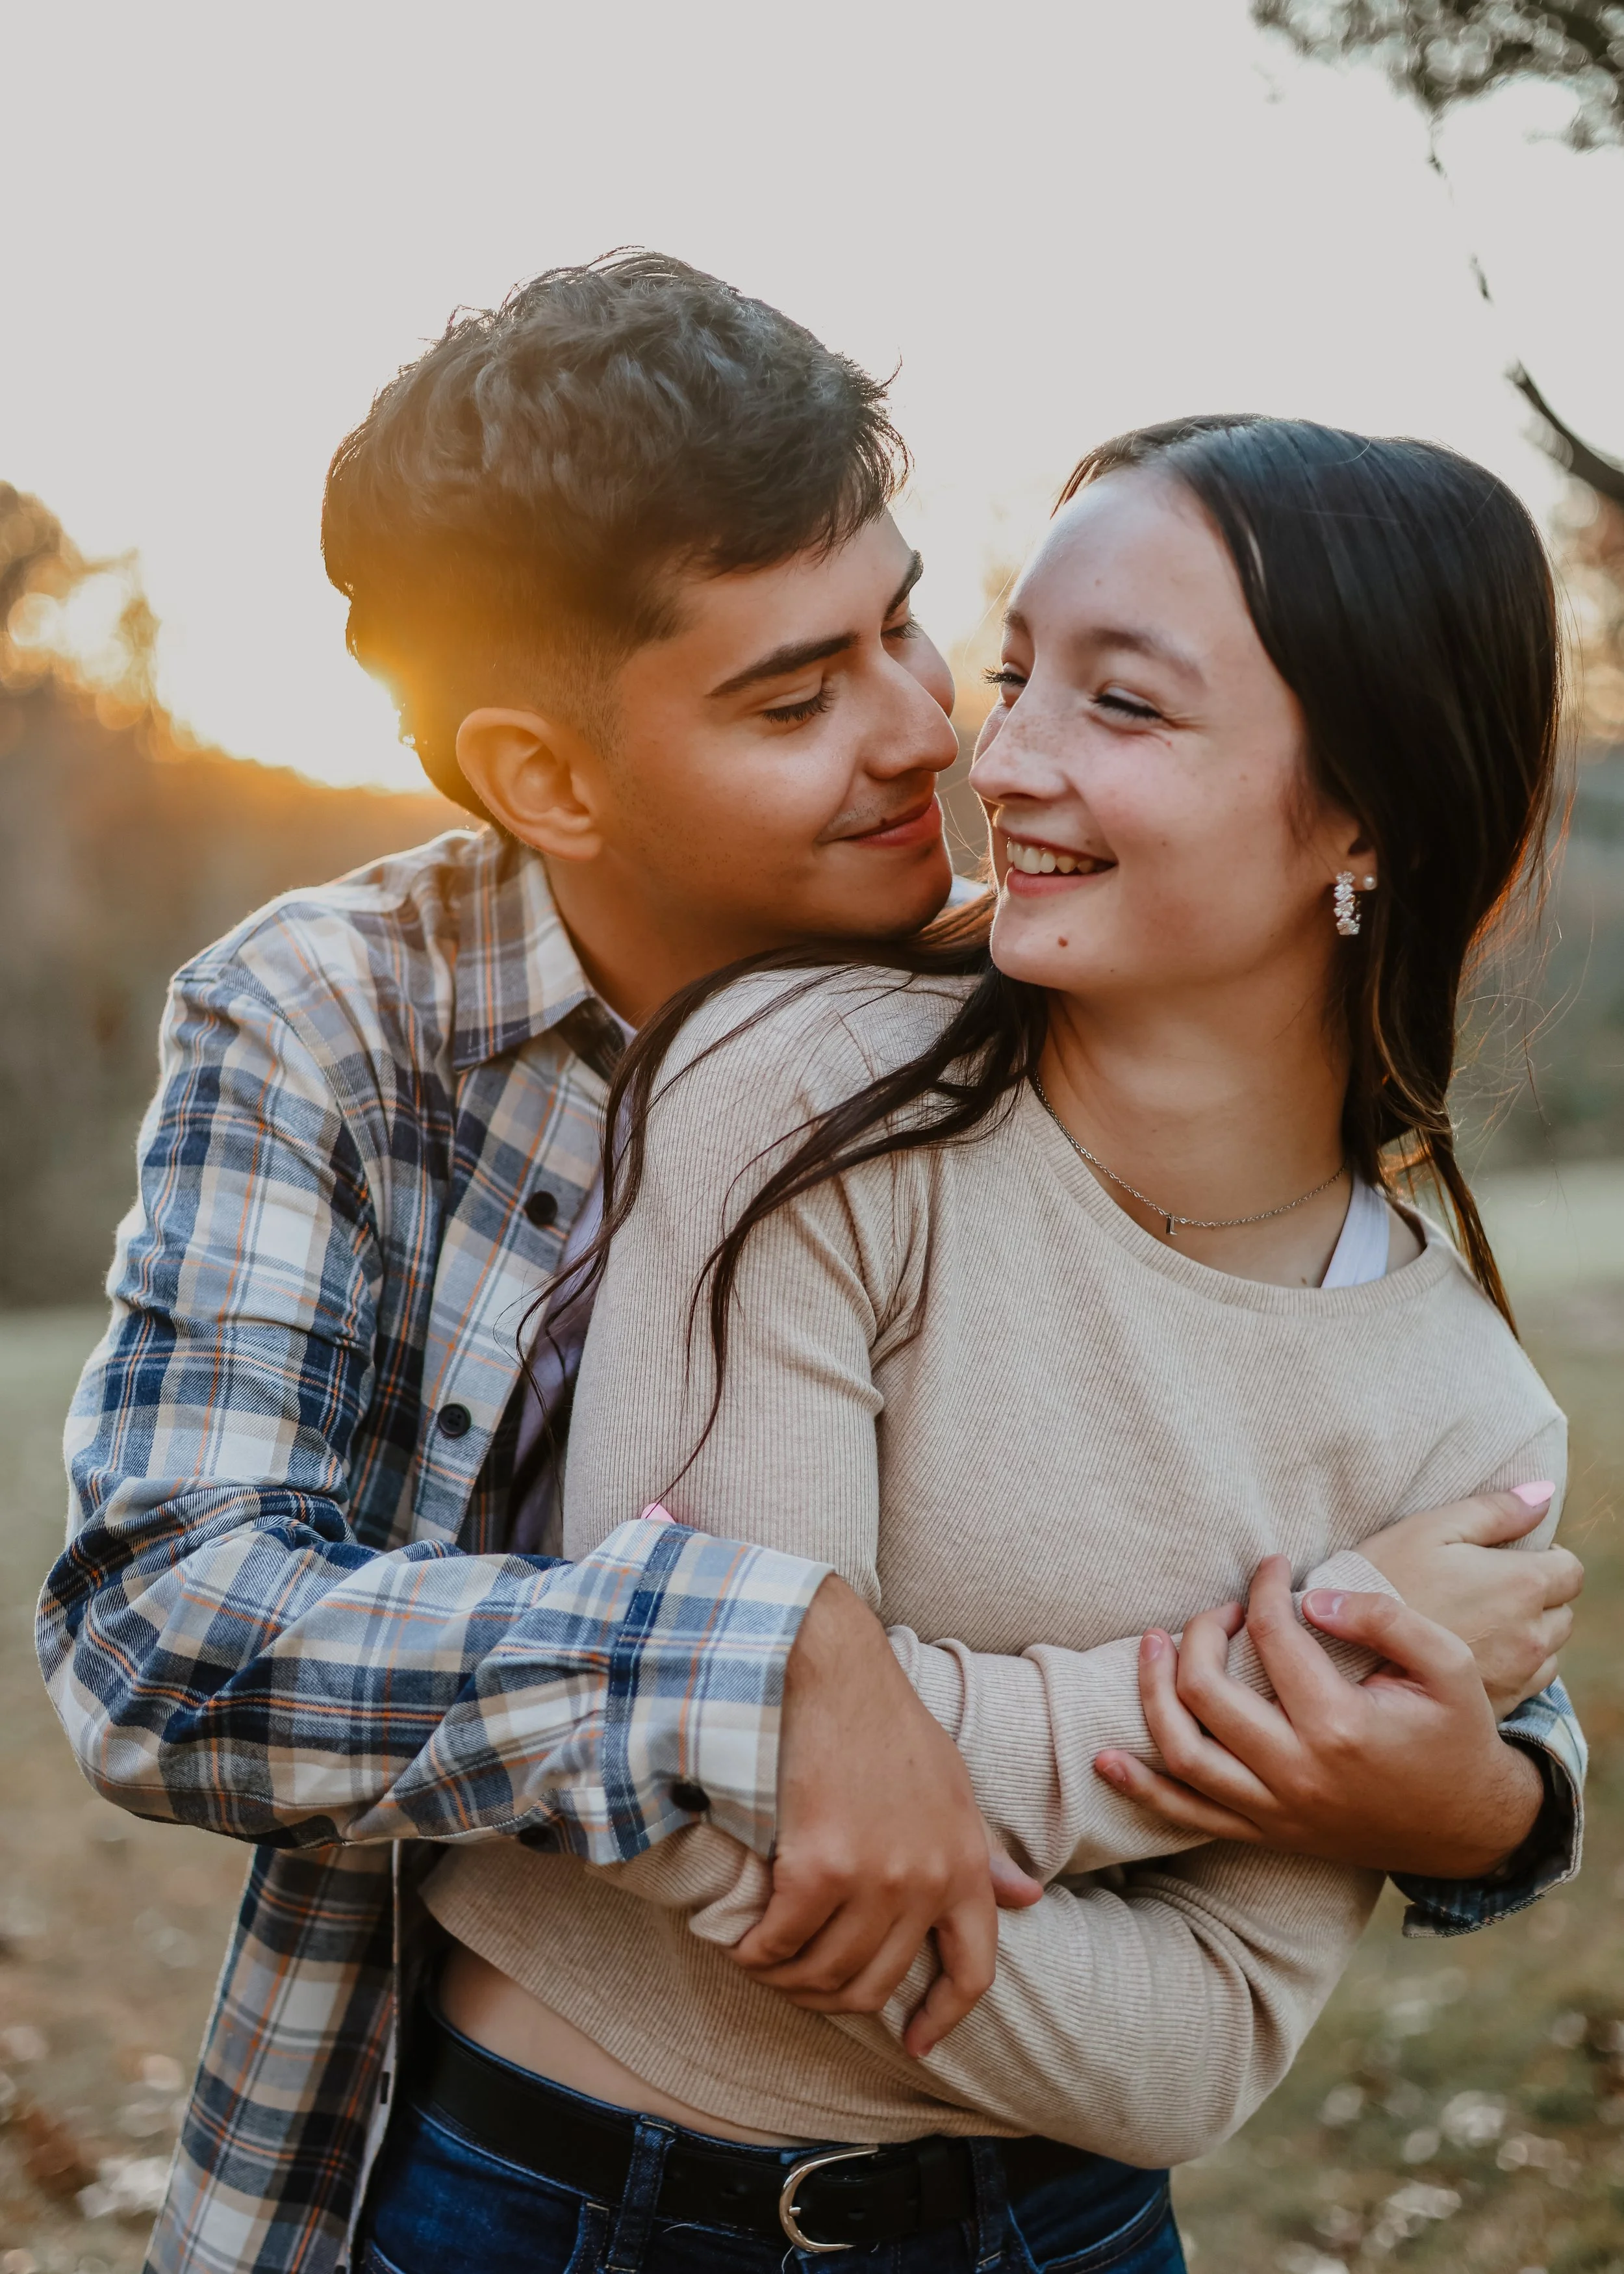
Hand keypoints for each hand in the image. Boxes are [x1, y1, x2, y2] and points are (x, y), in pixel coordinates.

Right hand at [730, 1575, 1041, 2054]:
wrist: (836, 1671)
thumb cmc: (889, 1723)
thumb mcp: (955, 1787)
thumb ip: (983, 1852)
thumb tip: (1027, 1898)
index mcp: (966, 1864)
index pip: (972, 1971)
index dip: (944, 2018)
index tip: (918, 2044)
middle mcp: (927, 1882)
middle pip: (877, 1985)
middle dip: (834, 1999)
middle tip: (802, 1982)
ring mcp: (875, 1878)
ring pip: (824, 1972)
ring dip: (787, 1980)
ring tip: (765, 1962)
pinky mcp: (819, 1866)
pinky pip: (781, 1942)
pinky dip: (757, 1954)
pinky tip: (744, 1945)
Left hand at [1094, 1557, 1545, 1878]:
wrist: (1471, 1828)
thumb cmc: (1458, 1736)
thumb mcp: (1448, 1665)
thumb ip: (1384, 1618)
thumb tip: (1310, 1599)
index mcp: (1340, 1725)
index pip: (1271, 1636)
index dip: (1263, 1587)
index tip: (1270, 1565)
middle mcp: (1295, 1772)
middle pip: (1205, 1689)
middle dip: (1200, 1630)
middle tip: (1222, 1607)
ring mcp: (1274, 1809)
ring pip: (1181, 1752)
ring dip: (1152, 1693)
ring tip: (1152, 1646)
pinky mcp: (1265, 1833)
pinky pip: (1187, 1815)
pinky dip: (1140, 1788)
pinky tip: (1105, 1757)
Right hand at [1356, 1485, 1579, 1715]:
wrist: (1344, 1652)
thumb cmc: (1383, 1579)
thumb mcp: (1430, 1528)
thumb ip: (1495, 1511)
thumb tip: (1542, 1494)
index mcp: (1522, 1584)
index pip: (1571, 1569)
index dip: (1545, 1557)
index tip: (1510, 1557)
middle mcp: (1531, 1633)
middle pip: (1563, 1610)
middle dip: (1537, 1596)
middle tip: (1487, 1588)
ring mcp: (1518, 1674)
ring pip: (1549, 1648)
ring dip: (1528, 1633)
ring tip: (1479, 1622)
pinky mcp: (1501, 1704)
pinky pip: (1529, 1681)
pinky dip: (1512, 1666)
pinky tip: (1472, 1652)